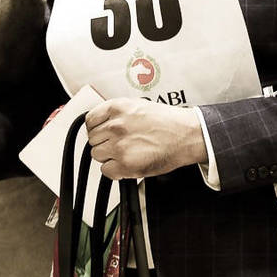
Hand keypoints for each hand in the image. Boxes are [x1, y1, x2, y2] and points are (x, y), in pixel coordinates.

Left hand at [84, 98, 205, 180]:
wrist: (187, 135)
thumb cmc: (168, 122)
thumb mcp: (137, 105)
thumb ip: (116, 113)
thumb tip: (102, 122)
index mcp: (117, 108)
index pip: (90, 121)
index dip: (96, 129)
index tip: (102, 133)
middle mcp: (116, 126)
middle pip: (93, 139)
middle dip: (104, 142)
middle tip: (120, 144)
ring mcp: (120, 145)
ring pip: (97, 155)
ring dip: (109, 156)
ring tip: (126, 153)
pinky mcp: (126, 164)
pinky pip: (106, 171)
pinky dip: (115, 171)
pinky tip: (126, 164)